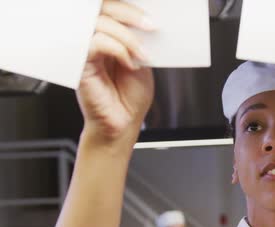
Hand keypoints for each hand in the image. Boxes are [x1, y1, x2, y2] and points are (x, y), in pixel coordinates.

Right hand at [76, 0, 155, 146]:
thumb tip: (144, 22)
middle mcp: (94, 42)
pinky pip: (95, 43)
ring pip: (99, 25)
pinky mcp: (81, 65)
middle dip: (128, 14)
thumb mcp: (142, 62)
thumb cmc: (130, 98)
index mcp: (108, 38)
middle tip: (149, 26)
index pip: (109, 10)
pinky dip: (118, 49)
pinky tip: (130, 63)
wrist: (123, 124)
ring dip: (127, 38)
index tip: (149, 18)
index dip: (127, 8)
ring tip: (142, 55)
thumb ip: (138, 41)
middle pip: (101, 11)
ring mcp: (86, 52)